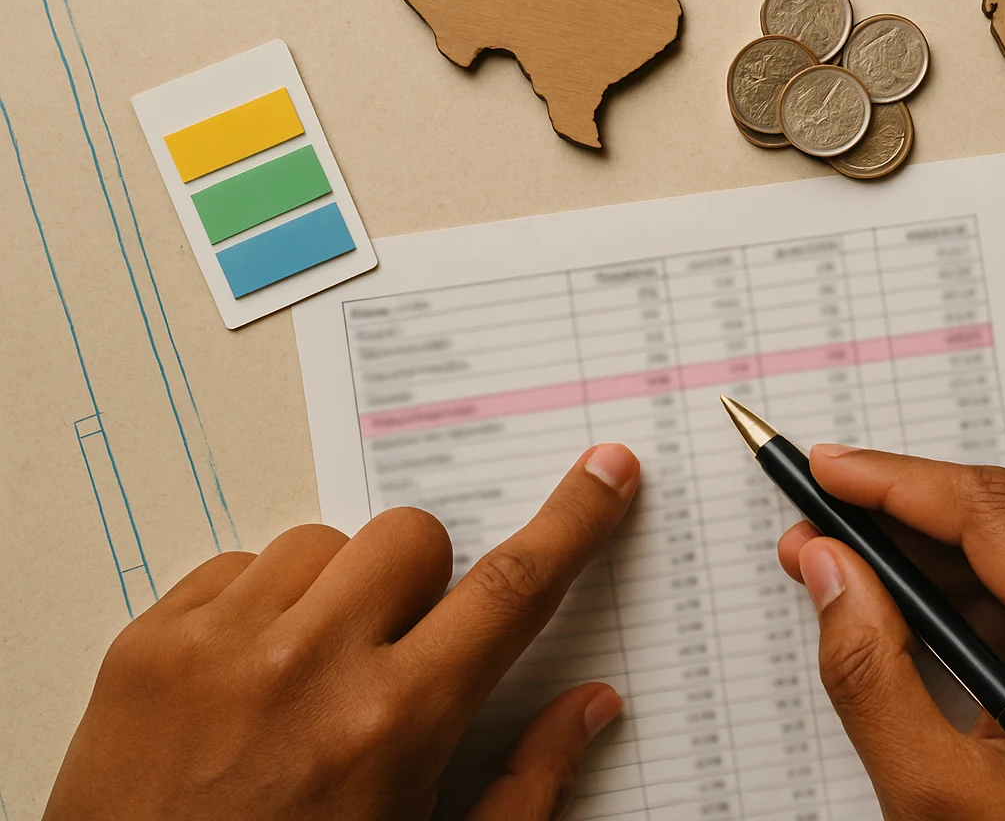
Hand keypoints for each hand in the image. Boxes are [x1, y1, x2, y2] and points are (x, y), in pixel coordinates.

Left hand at [44, 444, 641, 820]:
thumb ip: (525, 786)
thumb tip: (592, 707)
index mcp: (394, 727)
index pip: (511, 592)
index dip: (573, 522)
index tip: (604, 473)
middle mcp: (307, 670)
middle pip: (412, 538)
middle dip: (423, 582)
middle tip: (397, 653)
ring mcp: (217, 649)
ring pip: (321, 543)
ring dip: (335, 593)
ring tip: (309, 680)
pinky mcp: (146, 646)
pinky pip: (234, 566)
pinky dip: (256, 609)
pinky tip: (248, 685)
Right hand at [778, 447, 1004, 819]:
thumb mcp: (936, 795)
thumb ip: (871, 669)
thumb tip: (830, 568)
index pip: (992, 516)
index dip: (895, 481)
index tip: (825, 469)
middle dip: (902, 515)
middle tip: (817, 523)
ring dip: (929, 555)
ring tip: (843, 563)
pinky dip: (970, 597)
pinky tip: (906, 605)